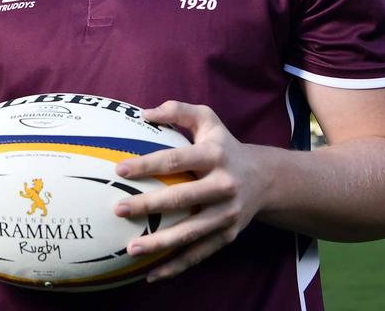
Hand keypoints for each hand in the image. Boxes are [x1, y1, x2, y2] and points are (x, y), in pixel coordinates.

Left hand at [113, 101, 268, 282]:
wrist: (265, 178)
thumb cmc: (224, 146)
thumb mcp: (208, 120)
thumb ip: (178, 110)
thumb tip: (144, 114)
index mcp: (215, 156)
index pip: (176, 159)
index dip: (147, 165)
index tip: (120, 170)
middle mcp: (224, 186)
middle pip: (182, 198)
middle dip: (149, 205)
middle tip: (118, 209)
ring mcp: (227, 214)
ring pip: (191, 232)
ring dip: (160, 243)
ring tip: (131, 249)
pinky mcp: (228, 235)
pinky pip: (200, 254)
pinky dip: (176, 266)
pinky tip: (151, 274)